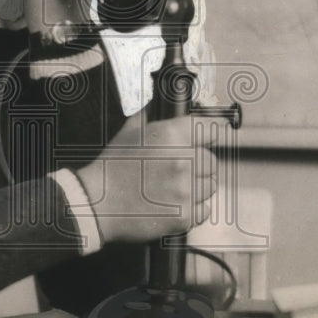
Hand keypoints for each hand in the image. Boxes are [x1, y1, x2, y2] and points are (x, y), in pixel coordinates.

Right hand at [76, 113, 217, 244]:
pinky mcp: (183, 215)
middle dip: (198, 165)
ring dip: (196, 187)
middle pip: (211, 161)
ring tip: (172, 188)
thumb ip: (151, 114)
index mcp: (171, 136)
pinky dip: (193, 209)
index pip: (212, 128)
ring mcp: (184, 190)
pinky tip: (173, 204)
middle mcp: (182, 161)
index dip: (217, 130)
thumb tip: (162, 102)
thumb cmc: (112, 168)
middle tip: (177, 170)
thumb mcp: (130, 132)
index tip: (220, 131)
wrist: (97, 203)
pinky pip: (204, 210)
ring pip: (210, 186)